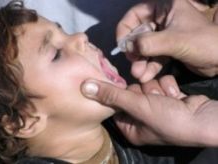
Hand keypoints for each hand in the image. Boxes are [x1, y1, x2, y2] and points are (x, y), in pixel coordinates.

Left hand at [81, 77, 217, 145]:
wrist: (204, 118)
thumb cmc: (167, 119)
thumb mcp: (137, 106)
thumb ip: (111, 95)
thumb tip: (84, 88)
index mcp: (130, 128)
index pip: (115, 106)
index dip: (120, 95)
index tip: (127, 90)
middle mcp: (141, 119)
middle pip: (131, 93)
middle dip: (143, 91)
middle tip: (152, 97)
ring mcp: (155, 108)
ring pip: (146, 86)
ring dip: (157, 88)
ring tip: (167, 98)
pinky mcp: (167, 98)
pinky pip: (160, 83)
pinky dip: (168, 87)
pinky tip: (177, 96)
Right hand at [117, 0, 217, 76]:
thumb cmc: (203, 43)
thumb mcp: (174, 40)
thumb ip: (149, 43)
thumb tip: (127, 47)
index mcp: (163, 8)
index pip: (134, 15)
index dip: (125, 31)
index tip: (123, 48)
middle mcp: (161, 20)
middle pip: (137, 35)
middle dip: (135, 52)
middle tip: (133, 66)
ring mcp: (163, 36)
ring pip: (145, 48)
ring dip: (141, 62)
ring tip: (139, 75)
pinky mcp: (167, 49)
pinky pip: (153, 57)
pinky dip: (149, 67)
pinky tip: (146, 77)